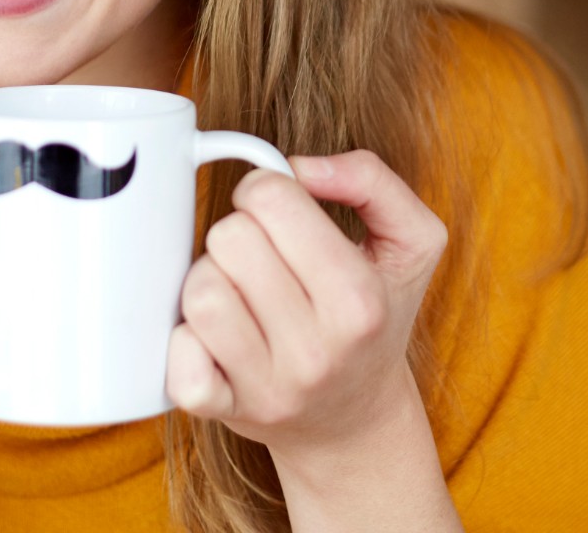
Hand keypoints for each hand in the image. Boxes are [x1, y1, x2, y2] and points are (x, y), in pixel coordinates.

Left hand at [165, 149, 448, 457]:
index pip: (273, 200)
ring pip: (199, 292)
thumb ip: (371, 181)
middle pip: (229, 239)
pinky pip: (176, 360)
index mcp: (359, 302)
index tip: (279, 211)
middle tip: (261, 254)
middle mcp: (315, 352)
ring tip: (239, 291)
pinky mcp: (223, 412)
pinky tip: (214, 334)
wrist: (355, 420)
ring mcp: (267, 388)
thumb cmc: (377, 316)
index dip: (268, 189)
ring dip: (211, 278)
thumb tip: (301, 167)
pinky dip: (184, 337)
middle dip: (240, 231)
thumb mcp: (411, 242)